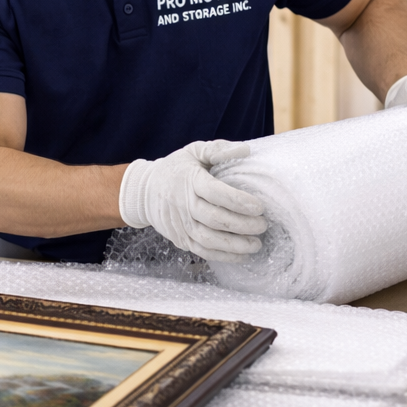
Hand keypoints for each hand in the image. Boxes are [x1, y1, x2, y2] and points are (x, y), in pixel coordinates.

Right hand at [117, 140, 266, 262]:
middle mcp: (183, 204)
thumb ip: (218, 149)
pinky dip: (223, 256)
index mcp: (189, 181)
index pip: (215, 193)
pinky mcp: (180, 239)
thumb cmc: (176, 169)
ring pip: (209, 240)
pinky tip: (242, 255)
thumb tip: (245, 150)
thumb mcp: (194, 152)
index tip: (259, 207)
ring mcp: (181, 225)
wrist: (144, 191)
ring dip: (235, 245)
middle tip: (263, 225)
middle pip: (215, 219)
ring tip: (256, 244)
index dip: (238, 201)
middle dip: (243, 225)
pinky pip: (203, 251)